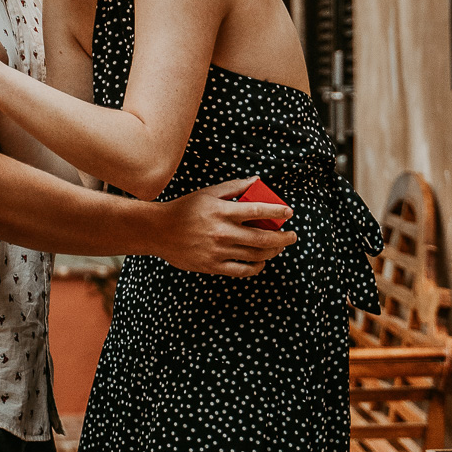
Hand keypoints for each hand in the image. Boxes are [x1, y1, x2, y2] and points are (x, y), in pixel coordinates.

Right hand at [153, 178, 295, 277]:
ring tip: (279, 247)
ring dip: (273, 252)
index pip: (257, 210)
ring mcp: (218, 251)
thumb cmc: (185, 208)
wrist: (158, 231)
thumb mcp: (208, 193)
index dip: (277, 211)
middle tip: (293, 236)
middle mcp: (222, 232)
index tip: (289, 212)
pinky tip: (261, 262)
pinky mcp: (213, 266)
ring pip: (255, 255)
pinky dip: (256, 267)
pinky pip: (242, 270)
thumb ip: (234, 187)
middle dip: (283, 238)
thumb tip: (257, 181)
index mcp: (222, 211)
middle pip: (262, 238)